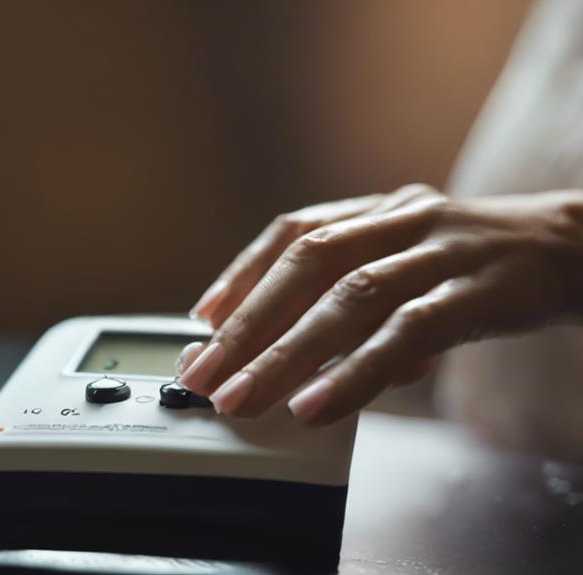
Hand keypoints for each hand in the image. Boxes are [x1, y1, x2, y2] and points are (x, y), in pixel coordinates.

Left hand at [175, 185, 582, 424]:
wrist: (576, 251)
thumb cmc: (477, 268)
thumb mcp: (412, 267)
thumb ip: (358, 301)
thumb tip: (291, 356)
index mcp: (379, 210)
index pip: (296, 231)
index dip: (244, 271)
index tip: (204, 318)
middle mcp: (402, 218)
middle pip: (308, 263)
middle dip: (248, 323)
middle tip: (203, 372)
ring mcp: (441, 250)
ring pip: (350, 299)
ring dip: (287, 353)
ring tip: (244, 398)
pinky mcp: (478, 290)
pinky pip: (407, 333)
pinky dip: (355, 372)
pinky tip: (317, 405)